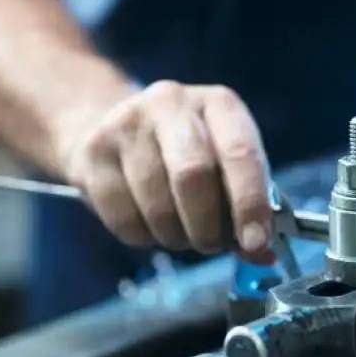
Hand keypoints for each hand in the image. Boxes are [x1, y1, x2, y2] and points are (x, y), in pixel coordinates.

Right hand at [58, 80, 272, 261]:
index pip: (240, 152)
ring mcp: (126, 123)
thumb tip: (263, 254)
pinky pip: (123, 218)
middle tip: (211, 245)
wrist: (111, 127)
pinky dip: (144, 237)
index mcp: (218, 104)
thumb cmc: (184, 154)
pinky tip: (149, 225)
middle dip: (208, 226)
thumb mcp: (223, 165)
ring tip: (181, 233)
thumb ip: (246, 206)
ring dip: (175, 236)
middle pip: (193, 174)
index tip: (255, 242)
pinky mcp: (93, 151)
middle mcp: (171, 102)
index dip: (250, 203)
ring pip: (157, 203)